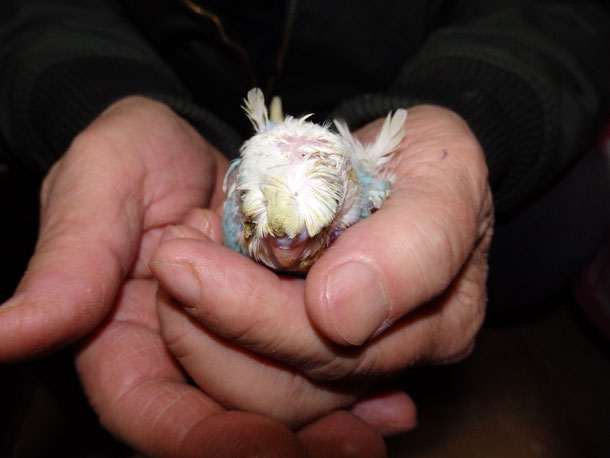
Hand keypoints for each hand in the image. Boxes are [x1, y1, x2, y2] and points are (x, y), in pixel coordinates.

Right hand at [0, 95, 393, 455]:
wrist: (193, 144)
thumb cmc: (133, 158)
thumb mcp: (97, 187)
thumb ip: (68, 263)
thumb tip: (6, 333)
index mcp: (122, 343)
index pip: (159, 416)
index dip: (211, 438)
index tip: (266, 446)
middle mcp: (186, 359)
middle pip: (237, 415)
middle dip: (287, 414)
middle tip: (351, 427)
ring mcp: (241, 346)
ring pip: (288, 402)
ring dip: (333, 409)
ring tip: (385, 420)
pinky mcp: (285, 327)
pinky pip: (323, 372)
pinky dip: (357, 389)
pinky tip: (393, 404)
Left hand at [151, 105, 490, 426]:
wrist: (410, 162)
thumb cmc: (431, 158)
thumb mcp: (446, 173)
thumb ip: (415, 244)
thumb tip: (340, 316)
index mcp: (440, 323)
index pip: (342, 347)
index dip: (256, 316)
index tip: (183, 264)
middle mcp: (395, 357)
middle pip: (292, 384)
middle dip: (214, 323)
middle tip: (167, 258)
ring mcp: (353, 359)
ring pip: (260, 392)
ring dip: (200, 335)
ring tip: (177, 262)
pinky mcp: (313, 350)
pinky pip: (249, 371)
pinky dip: (205, 332)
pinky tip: (190, 280)